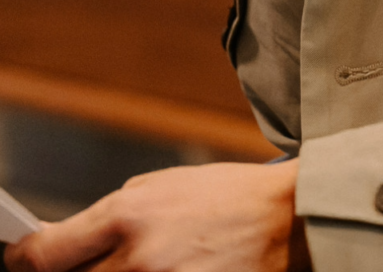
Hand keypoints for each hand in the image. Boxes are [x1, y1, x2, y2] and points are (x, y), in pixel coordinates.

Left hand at [3, 160, 305, 271]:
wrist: (286, 222)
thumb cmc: (226, 197)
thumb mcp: (161, 187)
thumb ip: (108, 216)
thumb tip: (62, 242)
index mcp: (128, 217)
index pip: (45, 255)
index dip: (21, 261)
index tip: (18, 261)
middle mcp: (136, 261)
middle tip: (72, 266)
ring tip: (123, 268)